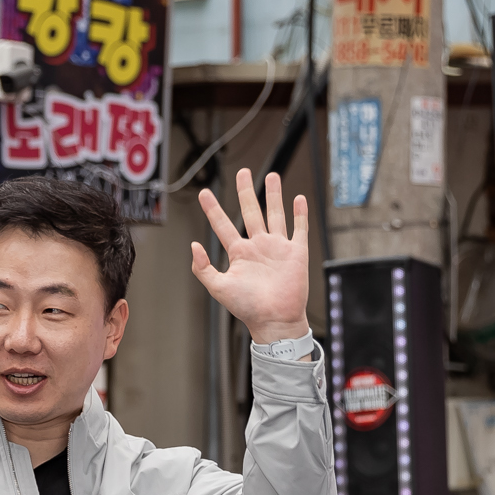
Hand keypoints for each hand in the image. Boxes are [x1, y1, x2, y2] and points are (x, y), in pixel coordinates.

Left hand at [190, 169, 310, 344]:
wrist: (275, 321)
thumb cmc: (247, 308)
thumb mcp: (219, 288)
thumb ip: (203, 268)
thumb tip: (194, 245)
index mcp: (239, 253)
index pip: (223, 225)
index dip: (213, 209)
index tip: (204, 194)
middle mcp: (258, 246)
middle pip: (251, 211)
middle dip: (246, 192)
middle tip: (243, 173)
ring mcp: (278, 248)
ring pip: (275, 214)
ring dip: (274, 195)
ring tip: (272, 176)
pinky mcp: (296, 252)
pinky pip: (299, 229)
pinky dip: (299, 214)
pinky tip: (298, 199)